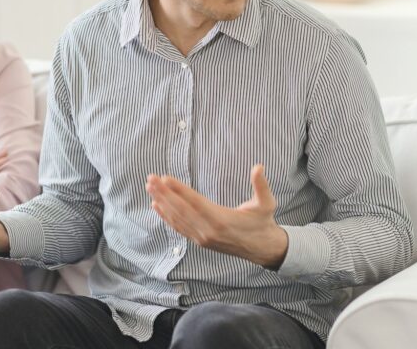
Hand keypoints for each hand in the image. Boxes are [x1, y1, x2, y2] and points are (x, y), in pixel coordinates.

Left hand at [146, 164, 288, 268]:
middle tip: (150, 178)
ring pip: (177, 219)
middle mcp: (208, 230)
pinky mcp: (200, 241)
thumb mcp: (267, 203)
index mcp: (222, 220)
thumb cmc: (263, 222)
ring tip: (150, 188)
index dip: (179, 190)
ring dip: (162, 202)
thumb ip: (262, 185)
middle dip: (164, 193)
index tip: (165, 178)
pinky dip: (166, 217)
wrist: (262, 248)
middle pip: (181, 210)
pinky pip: (179, 228)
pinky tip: (156, 206)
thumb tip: (259, 167)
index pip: (195, 202)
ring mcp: (202, 237)